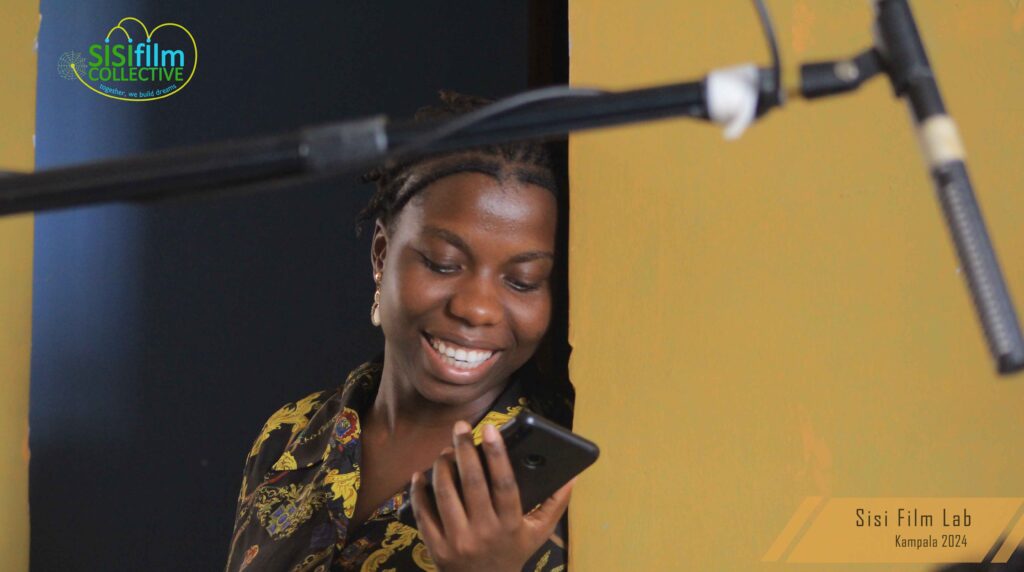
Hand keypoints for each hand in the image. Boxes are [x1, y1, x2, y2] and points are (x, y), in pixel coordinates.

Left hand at [410, 421, 573, 571]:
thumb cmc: (512, 554)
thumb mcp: (538, 534)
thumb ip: (554, 505)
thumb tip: (571, 477)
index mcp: (510, 525)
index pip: (504, 484)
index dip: (497, 454)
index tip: (491, 428)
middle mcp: (484, 532)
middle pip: (472, 483)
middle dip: (464, 450)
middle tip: (460, 427)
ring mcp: (458, 541)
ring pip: (445, 494)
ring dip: (442, 467)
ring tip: (445, 450)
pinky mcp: (436, 548)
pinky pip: (423, 513)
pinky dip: (419, 491)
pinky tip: (421, 474)